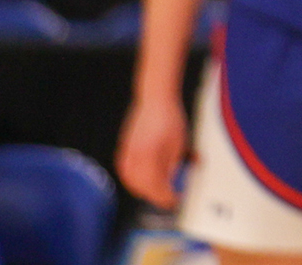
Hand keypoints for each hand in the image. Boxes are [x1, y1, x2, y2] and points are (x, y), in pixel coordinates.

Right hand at [116, 89, 188, 206]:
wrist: (155, 100)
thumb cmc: (170, 119)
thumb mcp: (179, 144)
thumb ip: (172, 165)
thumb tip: (171, 182)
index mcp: (150, 157)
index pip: (156, 187)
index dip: (166, 198)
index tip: (175, 201)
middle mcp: (135, 157)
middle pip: (142, 188)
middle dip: (156, 196)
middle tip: (170, 198)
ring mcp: (126, 153)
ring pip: (131, 182)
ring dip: (144, 190)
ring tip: (159, 191)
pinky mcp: (122, 150)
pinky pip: (125, 173)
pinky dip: (133, 181)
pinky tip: (143, 181)